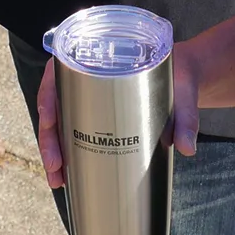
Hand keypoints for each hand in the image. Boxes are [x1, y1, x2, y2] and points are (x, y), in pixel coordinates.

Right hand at [37, 40, 202, 189]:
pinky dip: (66, 149)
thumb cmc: (181, 73)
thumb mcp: (184, 90)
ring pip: (60, 119)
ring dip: (53, 149)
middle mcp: (88, 73)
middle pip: (55, 103)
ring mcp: (91, 94)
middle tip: (55, 168)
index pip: (59, 72)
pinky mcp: (98, 111)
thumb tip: (187, 148)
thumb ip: (187, 116)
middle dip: (49, 137)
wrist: (187, 76)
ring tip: (57, 179)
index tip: (48, 122)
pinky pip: (74, 127)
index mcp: (99, 55)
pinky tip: (65, 172)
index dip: (48, 97)